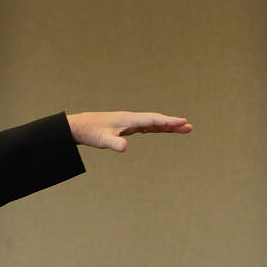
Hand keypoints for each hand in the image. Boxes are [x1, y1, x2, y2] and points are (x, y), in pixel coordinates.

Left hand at [66, 111, 191, 151]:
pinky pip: (146, 126)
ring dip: (167, 126)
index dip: (168, 121)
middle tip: (189, 127)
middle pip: (156, 120)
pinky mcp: (126, 126)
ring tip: (183, 128)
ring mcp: (129, 122)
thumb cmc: (90, 132)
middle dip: (173, 124)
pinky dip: (157, 127)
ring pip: (152, 123)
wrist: (77, 126)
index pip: (152, 120)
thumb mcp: (101, 140)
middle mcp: (131, 119)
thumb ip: (114, 143)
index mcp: (128, 119)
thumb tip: (125, 148)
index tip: (183, 122)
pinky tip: (162, 129)